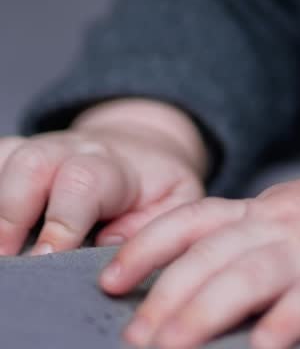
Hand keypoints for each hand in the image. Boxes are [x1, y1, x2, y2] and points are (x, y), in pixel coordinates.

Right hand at [0, 123, 204, 256]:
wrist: (143, 151)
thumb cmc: (156, 189)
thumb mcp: (174, 204)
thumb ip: (151, 225)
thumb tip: (109, 243)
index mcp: (114, 167)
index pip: (83, 185)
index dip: (62, 223)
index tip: (46, 258)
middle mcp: (72, 151)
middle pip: (33, 165)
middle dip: (11, 213)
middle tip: (6, 258)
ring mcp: (40, 149)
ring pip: (7, 159)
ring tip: (0, 249)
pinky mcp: (16, 155)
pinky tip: (0, 216)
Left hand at [99, 167, 299, 348]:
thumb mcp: (290, 219)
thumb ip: (243, 238)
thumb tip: (176, 279)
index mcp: (262, 213)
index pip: (193, 219)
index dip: (147, 246)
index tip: (109, 278)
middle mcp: (280, 229)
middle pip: (211, 255)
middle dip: (167, 296)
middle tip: (135, 339)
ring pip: (248, 276)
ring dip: (204, 313)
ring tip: (171, 348)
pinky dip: (282, 324)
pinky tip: (262, 347)